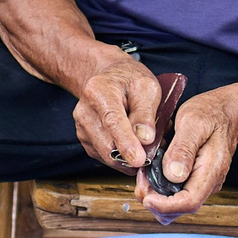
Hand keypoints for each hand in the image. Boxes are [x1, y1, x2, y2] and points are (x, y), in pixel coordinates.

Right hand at [70, 48, 163, 173]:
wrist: (110, 78)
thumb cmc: (130, 81)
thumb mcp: (147, 88)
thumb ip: (145, 113)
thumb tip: (145, 139)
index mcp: (99, 92)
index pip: (113, 122)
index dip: (126, 143)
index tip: (138, 159)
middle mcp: (85, 111)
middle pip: (107, 145)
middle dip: (133, 155)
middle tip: (155, 150)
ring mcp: (82, 128)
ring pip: (108, 155)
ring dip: (129, 156)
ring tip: (144, 140)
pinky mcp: (86, 141)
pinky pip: (106, 157)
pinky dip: (122, 156)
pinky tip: (131, 141)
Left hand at [145, 89, 237, 219]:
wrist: (227, 111)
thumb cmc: (211, 113)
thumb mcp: (193, 123)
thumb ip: (183, 149)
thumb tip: (173, 176)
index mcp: (211, 171)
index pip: (189, 202)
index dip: (165, 206)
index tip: (146, 197)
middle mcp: (208, 183)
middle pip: (180, 210)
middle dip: (155, 202)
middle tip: (139, 182)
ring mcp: (201, 183)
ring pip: (175, 205)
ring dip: (155, 197)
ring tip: (143, 175)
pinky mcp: (194, 179)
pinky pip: (175, 194)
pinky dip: (159, 189)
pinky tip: (151, 172)